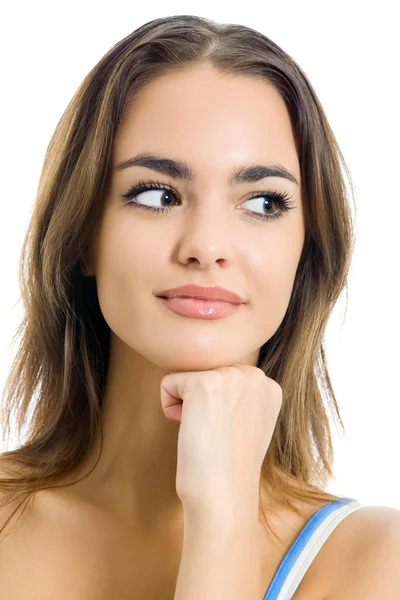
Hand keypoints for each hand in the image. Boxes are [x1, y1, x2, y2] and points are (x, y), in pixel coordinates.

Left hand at [160, 363, 281, 516]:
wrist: (224, 497)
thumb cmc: (229, 468)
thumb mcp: (249, 423)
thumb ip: (241, 397)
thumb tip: (213, 383)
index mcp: (270, 386)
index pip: (224, 377)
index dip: (217, 408)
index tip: (227, 434)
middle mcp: (255, 376)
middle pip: (206, 373)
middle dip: (201, 402)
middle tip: (214, 434)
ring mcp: (231, 377)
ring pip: (188, 376)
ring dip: (185, 405)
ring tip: (204, 432)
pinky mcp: (204, 383)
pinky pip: (168, 383)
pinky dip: (168, 407)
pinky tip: (188, 430)